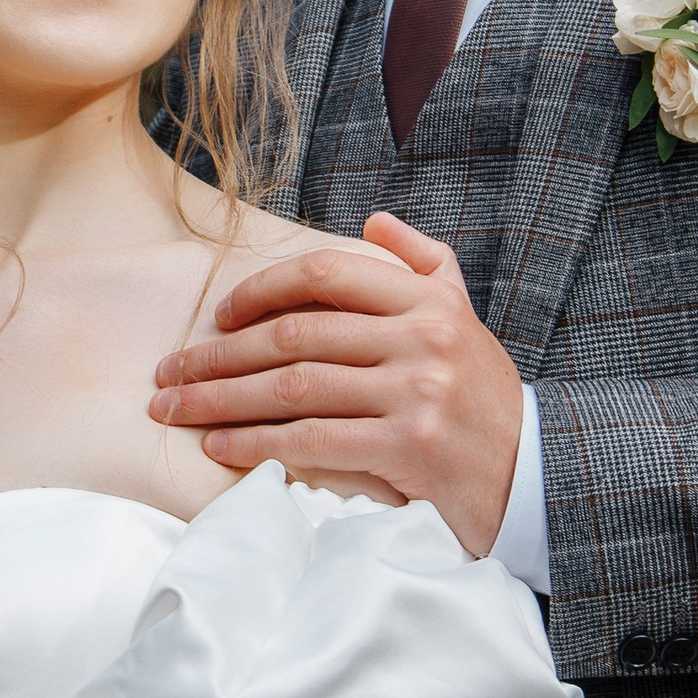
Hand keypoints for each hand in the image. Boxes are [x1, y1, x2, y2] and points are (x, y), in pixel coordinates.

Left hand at [147, 211, 523, 555]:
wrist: (529, 473)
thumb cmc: (481, 396)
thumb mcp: (464, 316)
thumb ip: (423, 264)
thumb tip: (374, 224)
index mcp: (427, 300)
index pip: (327, 274)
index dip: (262, 289)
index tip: (219, 316)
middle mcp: (422, 338)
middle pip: (295, 335)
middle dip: (219, 355)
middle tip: (169, 370)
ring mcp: (414, 392)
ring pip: (293, 386)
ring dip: (221, 399)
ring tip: (174, 408)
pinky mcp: (406, 447)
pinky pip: (311, 440)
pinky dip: (256, 443)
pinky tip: (219, 446)